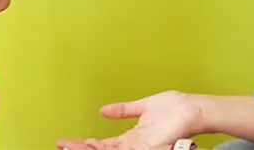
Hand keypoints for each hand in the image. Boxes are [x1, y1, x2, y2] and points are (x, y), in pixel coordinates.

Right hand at [57, 91, 200, 149]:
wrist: (192, 110)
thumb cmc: (176, 110)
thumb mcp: (143, 107)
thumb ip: (124, 110)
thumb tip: (104, 110)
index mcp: (132, 139)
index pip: (102, 145)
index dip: (84, 144)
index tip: (68, 141)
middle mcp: (133, 147)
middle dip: (79, 149)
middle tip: (61, 145)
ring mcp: (139, 149)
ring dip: (85, 149)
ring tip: (69, 146)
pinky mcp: (144, 149)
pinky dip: (101, 149)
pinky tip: (89, 147)